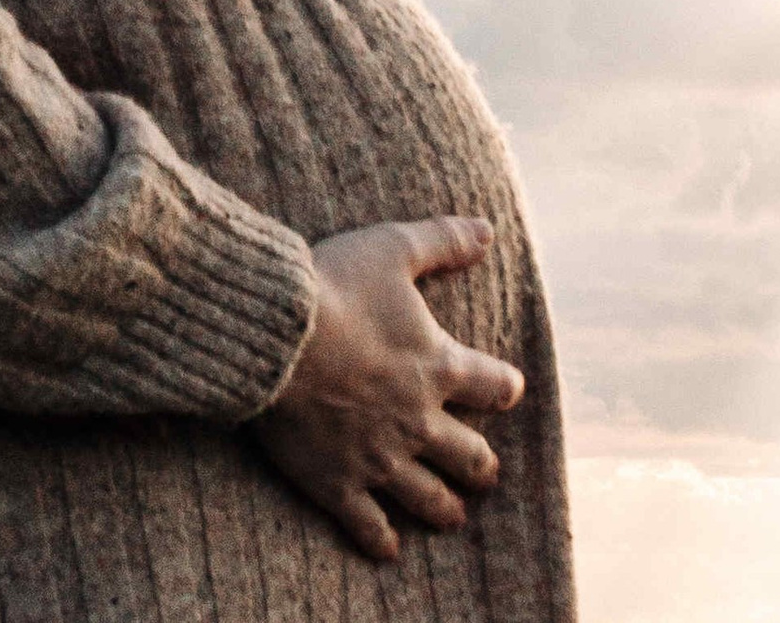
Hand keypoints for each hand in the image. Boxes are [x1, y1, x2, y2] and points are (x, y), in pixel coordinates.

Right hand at [253, 218, 523, 560]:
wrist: (274, 335)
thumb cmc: (333, 285)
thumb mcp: (392, 248)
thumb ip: (443, 240)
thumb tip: (489, 230)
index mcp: (438, 367)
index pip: (495, 387)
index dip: (504, 387)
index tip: (506, 389)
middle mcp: (419, 421)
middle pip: (472, 458)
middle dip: (480, 465)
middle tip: (481, 470)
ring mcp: (381, 458)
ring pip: (432, 501)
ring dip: (446, 509)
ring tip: (451, 514)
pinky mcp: (339, 483)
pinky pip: (371, 527)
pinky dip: (383, 541)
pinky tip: (390, 548)